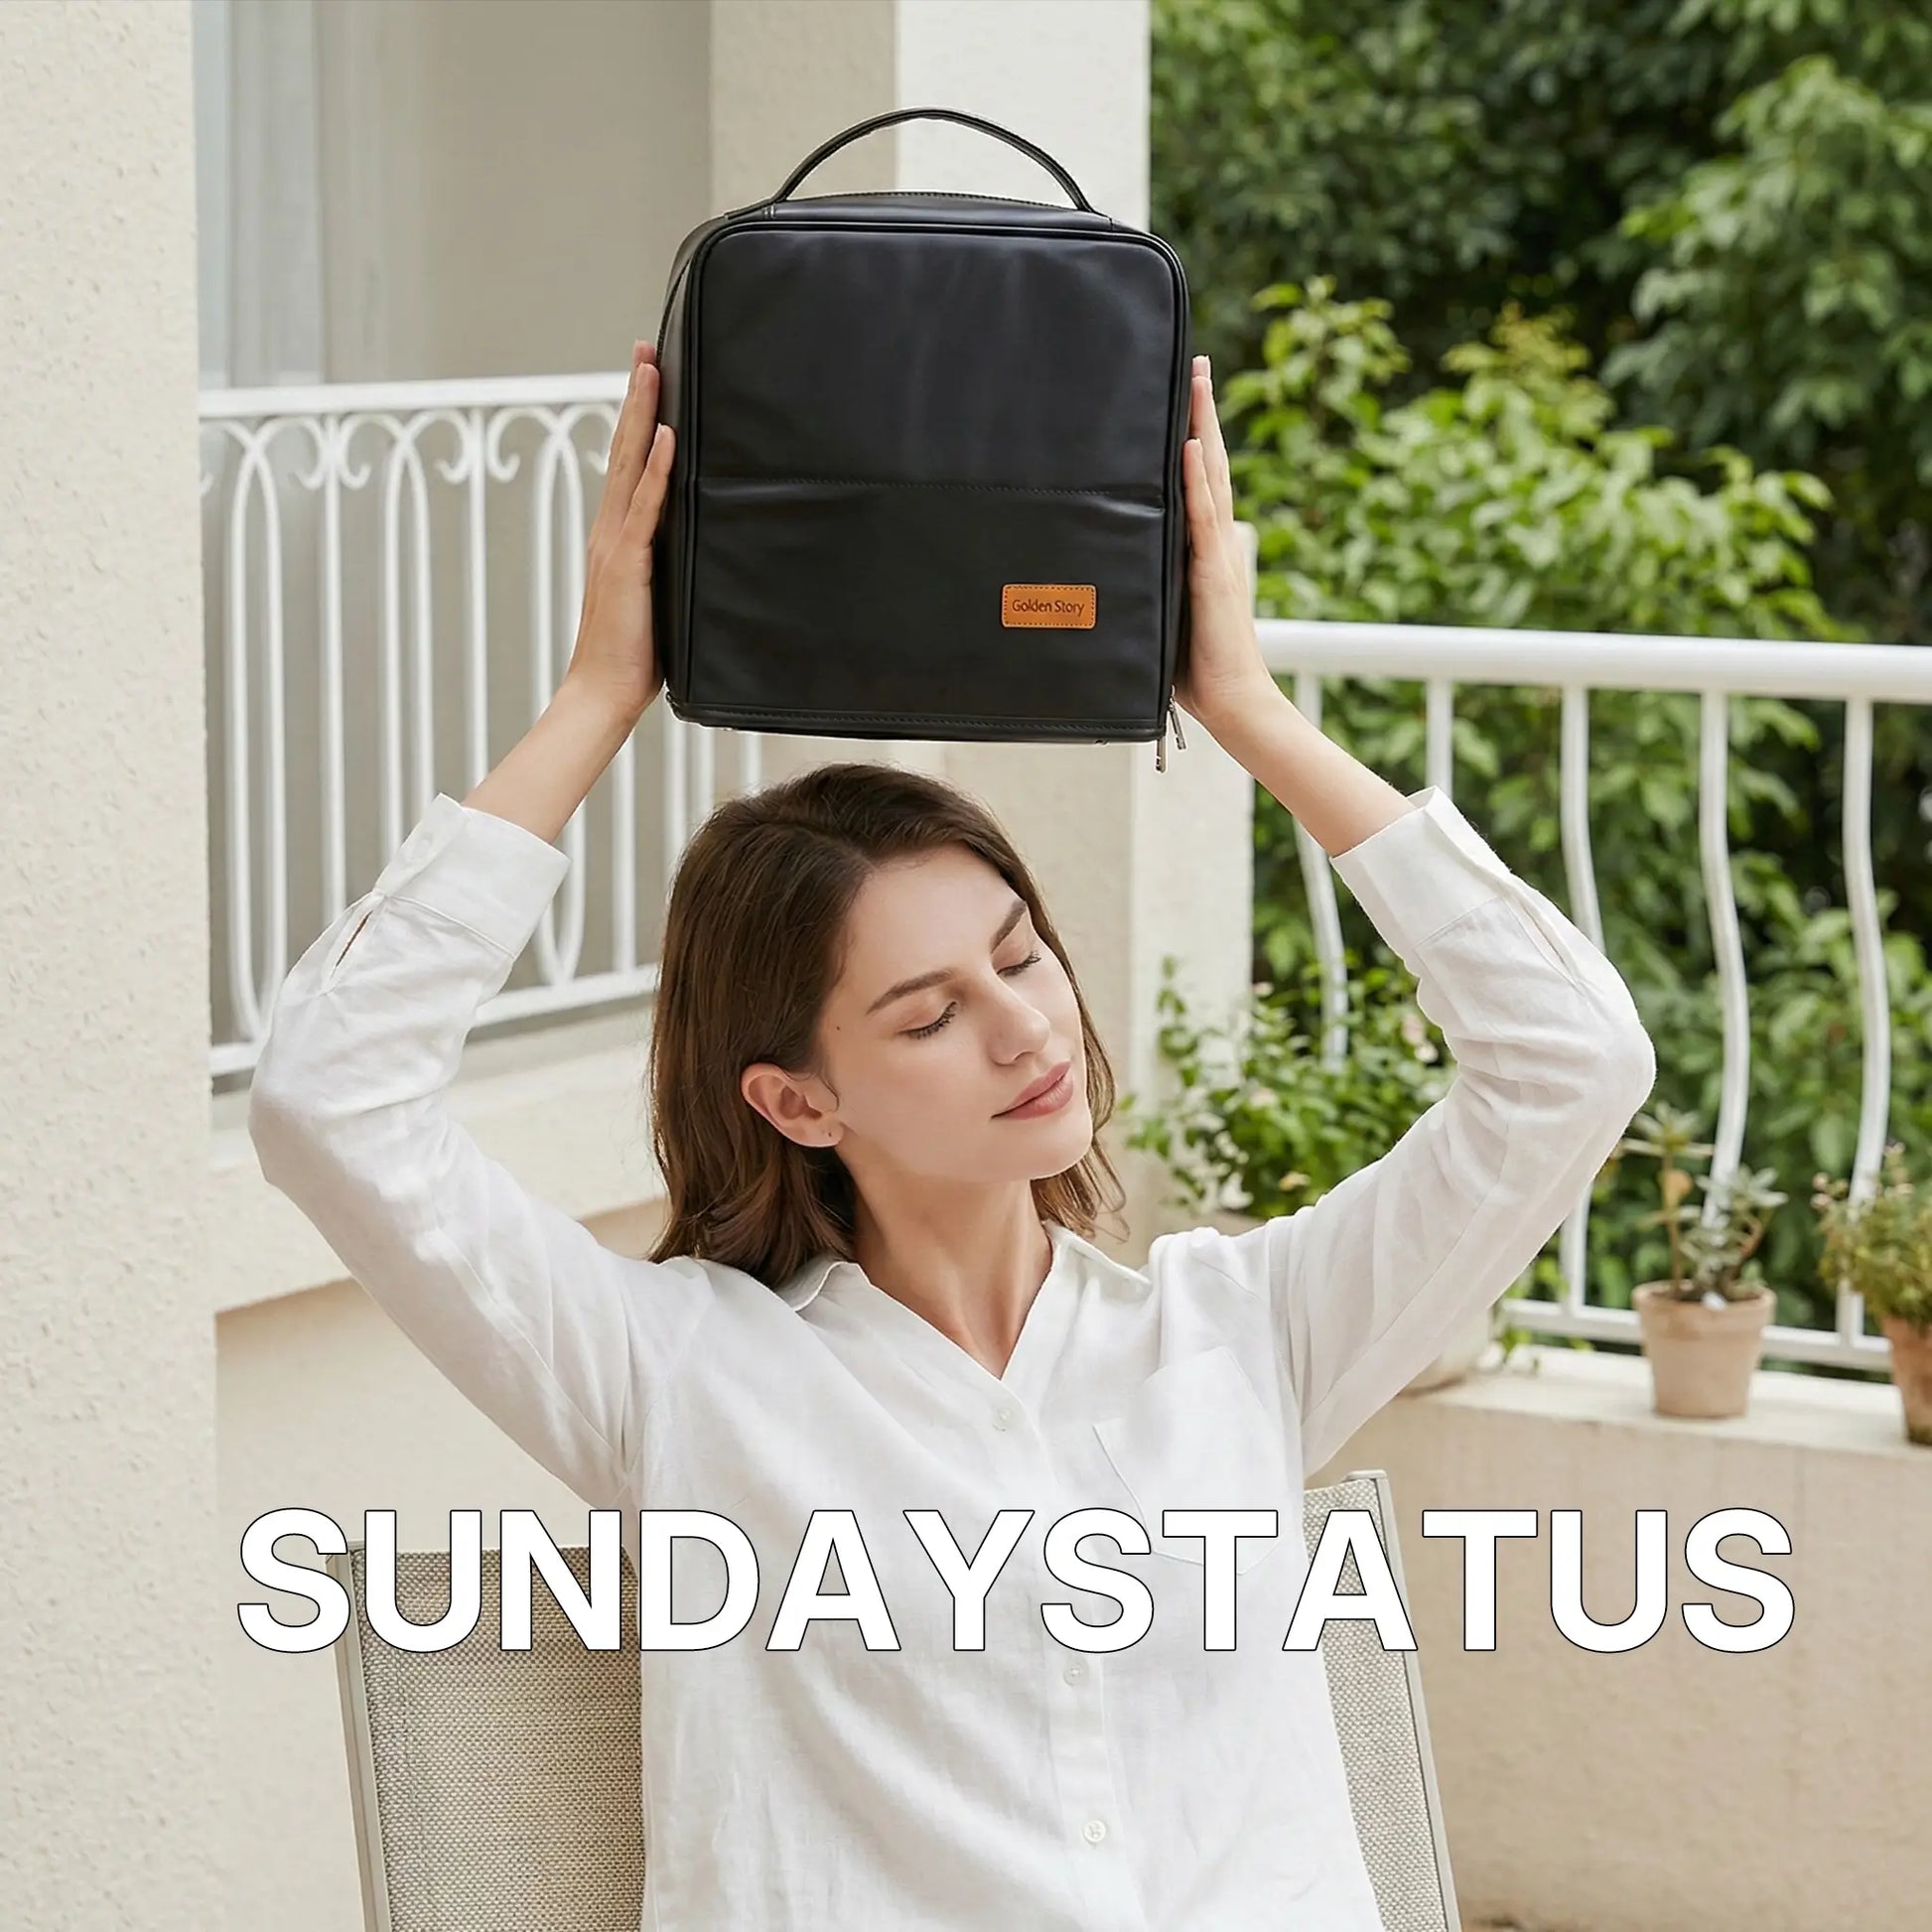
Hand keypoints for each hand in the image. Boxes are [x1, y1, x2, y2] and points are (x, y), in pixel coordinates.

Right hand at [565, 340, 675, 720]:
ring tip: (652, 368)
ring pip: (631, 465)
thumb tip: (705, 545)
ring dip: (643, 414)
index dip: (637, 419)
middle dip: (636, 396)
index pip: (628, 465)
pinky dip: (658, 470)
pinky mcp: (629, 563)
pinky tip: (669, 436)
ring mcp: (616, 543)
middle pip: (624, 449)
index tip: (647, 375)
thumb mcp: (659, 598)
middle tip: (647, 347)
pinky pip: (647, 508)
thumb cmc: (635, 655)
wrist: (603, 694)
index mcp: (617, 536)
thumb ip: (672, 566)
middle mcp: (610, 530)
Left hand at [1175, 353, 1274, 729]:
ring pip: (1210, 477)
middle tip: (1198, 362)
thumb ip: (1145, 580)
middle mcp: (1214, 542)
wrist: (1231, 702)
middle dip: (1203, 411)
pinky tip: (1188, 446)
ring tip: (1197, 381)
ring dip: (1203, 427)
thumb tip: (1103, 562)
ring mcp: (1216, 555)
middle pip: (1209, 463)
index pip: (1198, 479)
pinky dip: (1196, 481)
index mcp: (1203, 548)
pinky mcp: (1212, 575)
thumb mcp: (1160, 612)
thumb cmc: (1193, 668)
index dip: (1194, 434)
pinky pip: (1203, 520)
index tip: (1186, 394)